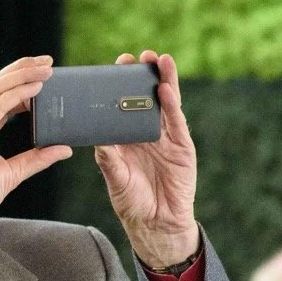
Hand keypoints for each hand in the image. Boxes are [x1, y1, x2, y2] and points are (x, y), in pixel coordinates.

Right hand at [0, 55, 71, 229]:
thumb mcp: (12, 173)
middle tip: (48, 62)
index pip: (1, 96)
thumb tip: (62, 149)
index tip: (45, 77)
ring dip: (22, 75)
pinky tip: (34, 88)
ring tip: (45, 69)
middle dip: (23, 69)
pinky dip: (16, 94)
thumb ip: (36, 159)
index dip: (22, 83)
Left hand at [94, 50, 199, 267]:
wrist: (157, 224)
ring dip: (163, 81)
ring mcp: (166, 138)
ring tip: (159, 59)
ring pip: (165, 104)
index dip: (120, 86)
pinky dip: (172, 104)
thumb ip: (109, 159)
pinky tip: (166, 89)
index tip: (114, 66)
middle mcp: (146, 133)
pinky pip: (176, 121)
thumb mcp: (115, 178)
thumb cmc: (132, 202)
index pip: (123, 106)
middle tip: (138, 56)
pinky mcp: (182, 147)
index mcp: (126, 138)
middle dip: (143, 76)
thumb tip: (99, 138)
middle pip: (145, 98)